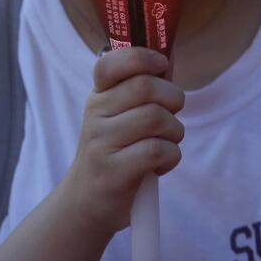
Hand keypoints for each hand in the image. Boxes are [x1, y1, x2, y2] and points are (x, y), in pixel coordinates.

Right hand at [54, 47, 184, 239]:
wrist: (86, 204)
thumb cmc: (115, 154)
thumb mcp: (118, 118)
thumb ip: (141, 90)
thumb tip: (170, 55)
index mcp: (98, 96)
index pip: (110, 63)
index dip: (141, 56)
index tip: (161, 64)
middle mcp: (95, 115)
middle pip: (145, 87)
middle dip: (173, 99)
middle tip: (172, 114)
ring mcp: (102, 143)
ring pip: (156, 118)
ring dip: (174, 132)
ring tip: (166, 143)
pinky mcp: (114, 172)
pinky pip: (158, 150)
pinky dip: (171, 157)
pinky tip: (160, 165)